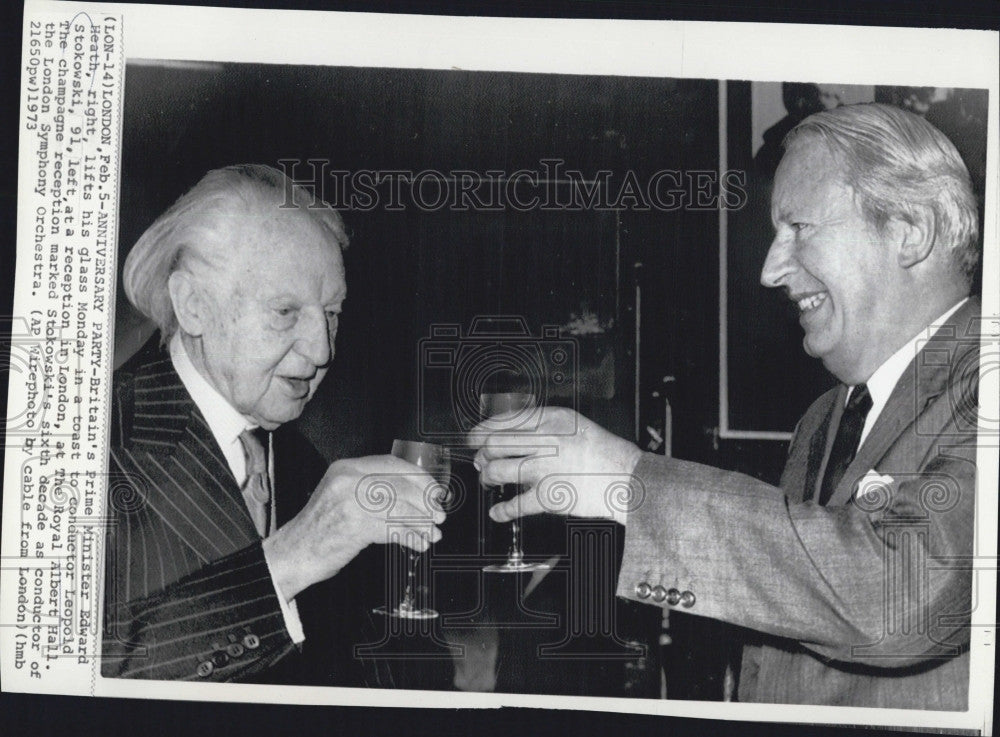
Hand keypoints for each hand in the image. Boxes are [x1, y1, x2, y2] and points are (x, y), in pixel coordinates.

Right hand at [264, 455, 445, 599]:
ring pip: (400, 506)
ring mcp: (349, 501)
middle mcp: (347, 479)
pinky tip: (418, 543)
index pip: (393, 464)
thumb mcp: (341, 497)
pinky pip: (393, 527)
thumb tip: (414, 494)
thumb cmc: (318, 530)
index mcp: (346, 468)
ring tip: (432, 533)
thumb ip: (371, 489)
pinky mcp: (354, 525)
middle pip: (400, 484)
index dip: (419, 478)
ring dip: (422, 522)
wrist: (291, 554)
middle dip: (425, 501)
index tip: (435, 491)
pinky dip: (411, 536)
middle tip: (439, 514)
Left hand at [468, 407, 643, 525]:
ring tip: (488, 480)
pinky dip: (501, 510)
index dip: (484, 429)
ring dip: (486, 476)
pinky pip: (515, 504)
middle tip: (480, 460)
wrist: (626, 477)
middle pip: (495, 444)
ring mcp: (545, 469)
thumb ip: (544, 425)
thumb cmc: (603, 452)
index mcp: (551, 420)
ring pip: (497, 470)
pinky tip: (497, 511)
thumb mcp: (574, 424)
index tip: (476, 436)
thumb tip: (510, 433)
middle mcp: (545, 441)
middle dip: (481, 453)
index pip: (505, 420)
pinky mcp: (549, 497)